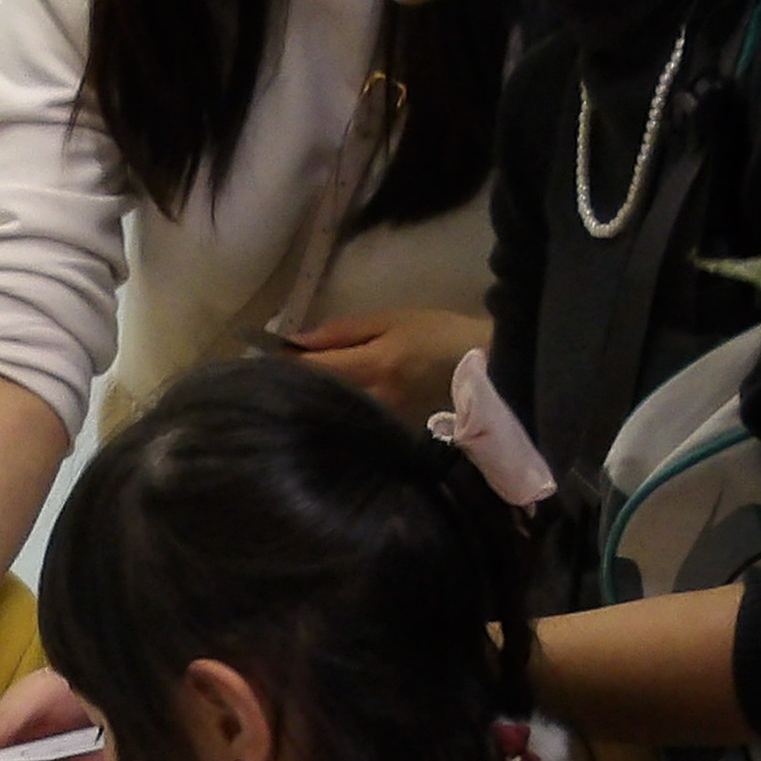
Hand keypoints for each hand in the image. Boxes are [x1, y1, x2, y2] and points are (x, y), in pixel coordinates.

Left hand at [278, 305, 494, 420]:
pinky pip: (353, 428)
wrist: (490, 370)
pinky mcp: (392, 440)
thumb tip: (296, 341)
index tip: (270, 360)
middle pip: (318, 398)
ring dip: (316, 405)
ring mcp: (383, 426)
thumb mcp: (393, 320)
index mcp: (373, 367)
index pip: (313, 370)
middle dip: (298, 388)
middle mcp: (374, 402)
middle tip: (281, 378)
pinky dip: (338, 418)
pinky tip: (334, 412)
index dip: (285, 365)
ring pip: (333, 416)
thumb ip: (342, 332)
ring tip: (306, 394)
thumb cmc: (441, 336)